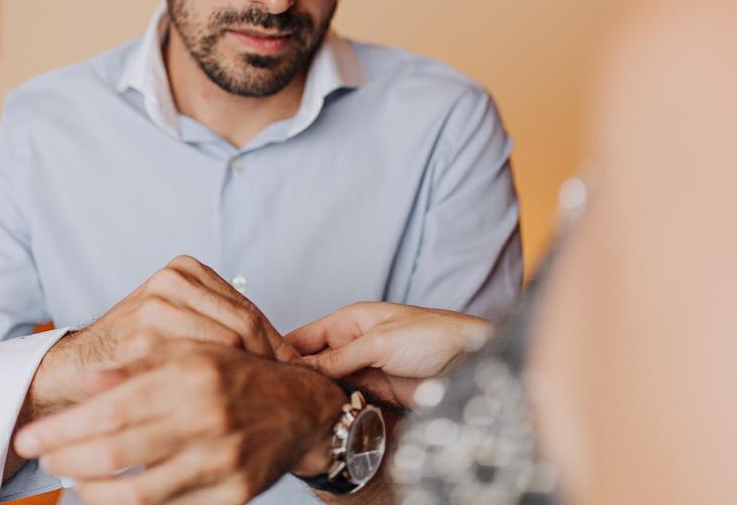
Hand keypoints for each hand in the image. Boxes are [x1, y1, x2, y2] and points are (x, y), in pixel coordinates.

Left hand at [14, 341, 346, 504]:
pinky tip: (112, 496)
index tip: (29, 438)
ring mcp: (221, 460)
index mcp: (192, 375)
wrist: (304, 410)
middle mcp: (206, 417)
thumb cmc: (238, 377)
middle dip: (64, 460)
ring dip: (92, 491)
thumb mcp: (193, 354)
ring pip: (136, 492)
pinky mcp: (234, 493)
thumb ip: (140, 364)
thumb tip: (88, 380)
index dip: (62, 428)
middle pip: (114, 453)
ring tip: (72, 482)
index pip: (110, 408)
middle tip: (39, 460)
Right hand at [31, 255, 296, 410]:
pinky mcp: (138, 340)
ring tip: (261, 403)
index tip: (295, 374)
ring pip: (222, 348)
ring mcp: (152, 307)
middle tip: (283, 393)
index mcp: (185, 269)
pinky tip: (224, 408)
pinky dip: (211, 390)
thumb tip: (294, 360)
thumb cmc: (140, 350)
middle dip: (265, 363)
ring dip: (244, 379)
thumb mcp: (186, 324)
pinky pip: (192, 368)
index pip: (248, 310)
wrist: (77, 369)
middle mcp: (169, 280)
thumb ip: (226, 326)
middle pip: (241, 326)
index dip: (275, 347)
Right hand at [287, 302, 492, 408]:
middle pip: (313, 362)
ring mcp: (365, 370)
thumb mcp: (380, 341)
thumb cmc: (434, 336)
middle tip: (277, 396)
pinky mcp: (378, 393)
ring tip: (295, 409)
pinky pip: (348, 400)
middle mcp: (354, 344)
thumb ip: (340, 356)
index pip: (306, 335)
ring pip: (328, 384)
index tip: (265, 369)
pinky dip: (336, 408)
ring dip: (316, 396)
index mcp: (351, 320)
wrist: (471, 361)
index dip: (284, 350)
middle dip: (297, 377)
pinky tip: (324, 417)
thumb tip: (304, 366)